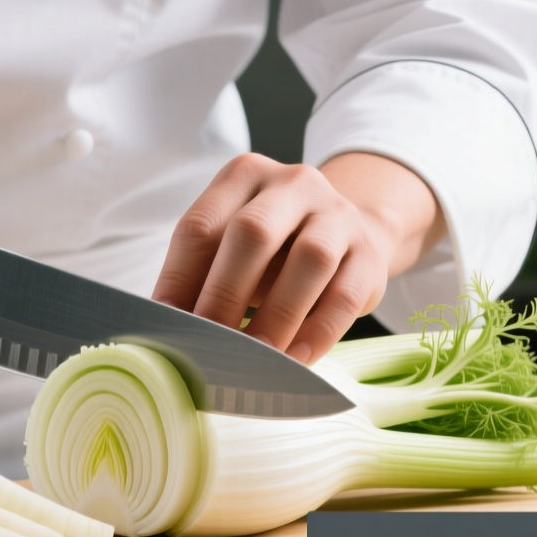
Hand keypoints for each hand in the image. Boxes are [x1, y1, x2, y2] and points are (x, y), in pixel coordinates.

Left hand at [152, 152, 444, 363]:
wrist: (352, 230)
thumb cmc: (275, 248)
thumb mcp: (234, 246)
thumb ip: (203, 274)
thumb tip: (167, 326)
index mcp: (244, 176)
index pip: (201, 226)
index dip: (180, 280)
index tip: (168, 326)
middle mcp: (292, 184)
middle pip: (253, 234)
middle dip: (225, 294)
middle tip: (209, 346)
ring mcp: (337, 214)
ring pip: (309, 260)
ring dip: (277, 316)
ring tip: (255, 359)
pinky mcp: (369, 253)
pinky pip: (345, 295)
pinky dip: (318, 333)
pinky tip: (296, 360)